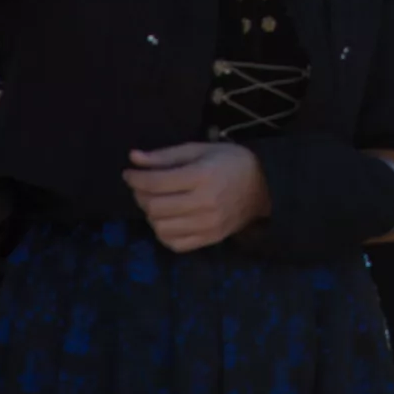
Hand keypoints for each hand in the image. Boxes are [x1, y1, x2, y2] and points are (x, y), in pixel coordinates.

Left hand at [124, 142, 270, 251]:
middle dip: (140, 195)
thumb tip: (134, 158)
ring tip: (155, 202)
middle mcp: (204, 202)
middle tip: (140, 186)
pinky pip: (175, 244)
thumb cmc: (230, 162)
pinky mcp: (210, 239)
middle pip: (155, 206)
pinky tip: (167, 219)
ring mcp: (208, 224)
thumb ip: (166, 155)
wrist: (264, 186)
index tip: (129, 173)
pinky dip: (163, 233)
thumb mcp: (200, 149)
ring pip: (161, 228)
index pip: (156, 182)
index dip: (136, 178)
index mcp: (202, 175)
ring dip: (150, 215)